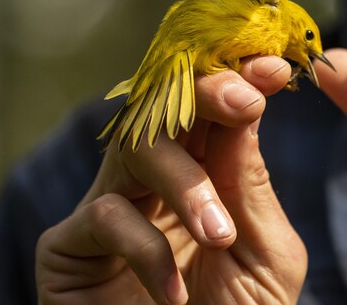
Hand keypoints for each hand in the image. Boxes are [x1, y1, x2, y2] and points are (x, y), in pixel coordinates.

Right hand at [35, 55, 305, 304]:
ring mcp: (110, 208)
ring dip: (183, 182)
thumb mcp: (265, 252)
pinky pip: (103, 218)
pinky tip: (175, 294)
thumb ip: (249, 182)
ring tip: (219, 235)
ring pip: (133, 147)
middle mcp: (154, 180)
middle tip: (249, 99)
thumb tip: (247, 103)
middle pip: (166, 104)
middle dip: (207, 92)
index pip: (214, 105)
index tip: (277, 66)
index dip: (240, 75)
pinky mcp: (68, 249)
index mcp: (206, 173)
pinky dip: (145, 250)